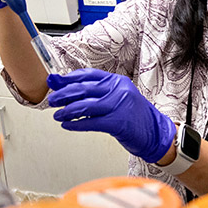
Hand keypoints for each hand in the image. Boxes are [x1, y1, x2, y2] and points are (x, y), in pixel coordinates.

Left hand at [47, 68, 175, 163]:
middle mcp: (118, 90)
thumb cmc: (134, 116)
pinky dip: (76, 125)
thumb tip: (68, 88)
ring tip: (57, 115)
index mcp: (117, 81)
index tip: (55, 82)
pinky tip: (67, 125)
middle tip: (52, 100)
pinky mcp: (118, 123)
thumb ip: (94, 93)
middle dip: (63, 94)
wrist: (155, 132)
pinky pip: (91, 122)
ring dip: (66, 111)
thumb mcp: (117, 98)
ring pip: (85, 106)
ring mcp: (119, 106)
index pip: (88, 75)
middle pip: (83, 89)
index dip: (68, 78)